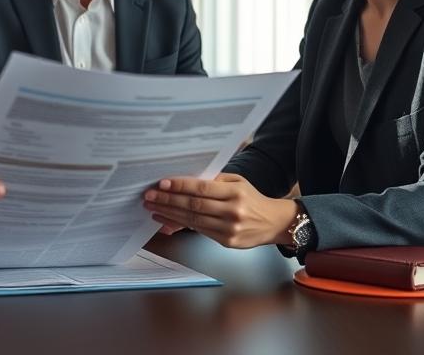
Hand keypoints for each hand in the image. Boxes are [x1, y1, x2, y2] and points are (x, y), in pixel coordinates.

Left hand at [142, 173, 298, 248]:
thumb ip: (213, 181)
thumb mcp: (237, 182)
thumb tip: (184, 183)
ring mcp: (229, 228)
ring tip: (153, 208)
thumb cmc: (251, 199)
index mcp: (235, 192)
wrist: (273, 223)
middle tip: (149, 196)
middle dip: (168, 200)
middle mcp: (232, 211)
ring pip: (193, 220)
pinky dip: (180, 225)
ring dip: (169, 214)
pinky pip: (199, 231)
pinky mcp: (227, 241)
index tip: (162, 184)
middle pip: (194, 205)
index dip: (180, 186)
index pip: (202, 188)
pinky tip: (167, 220)